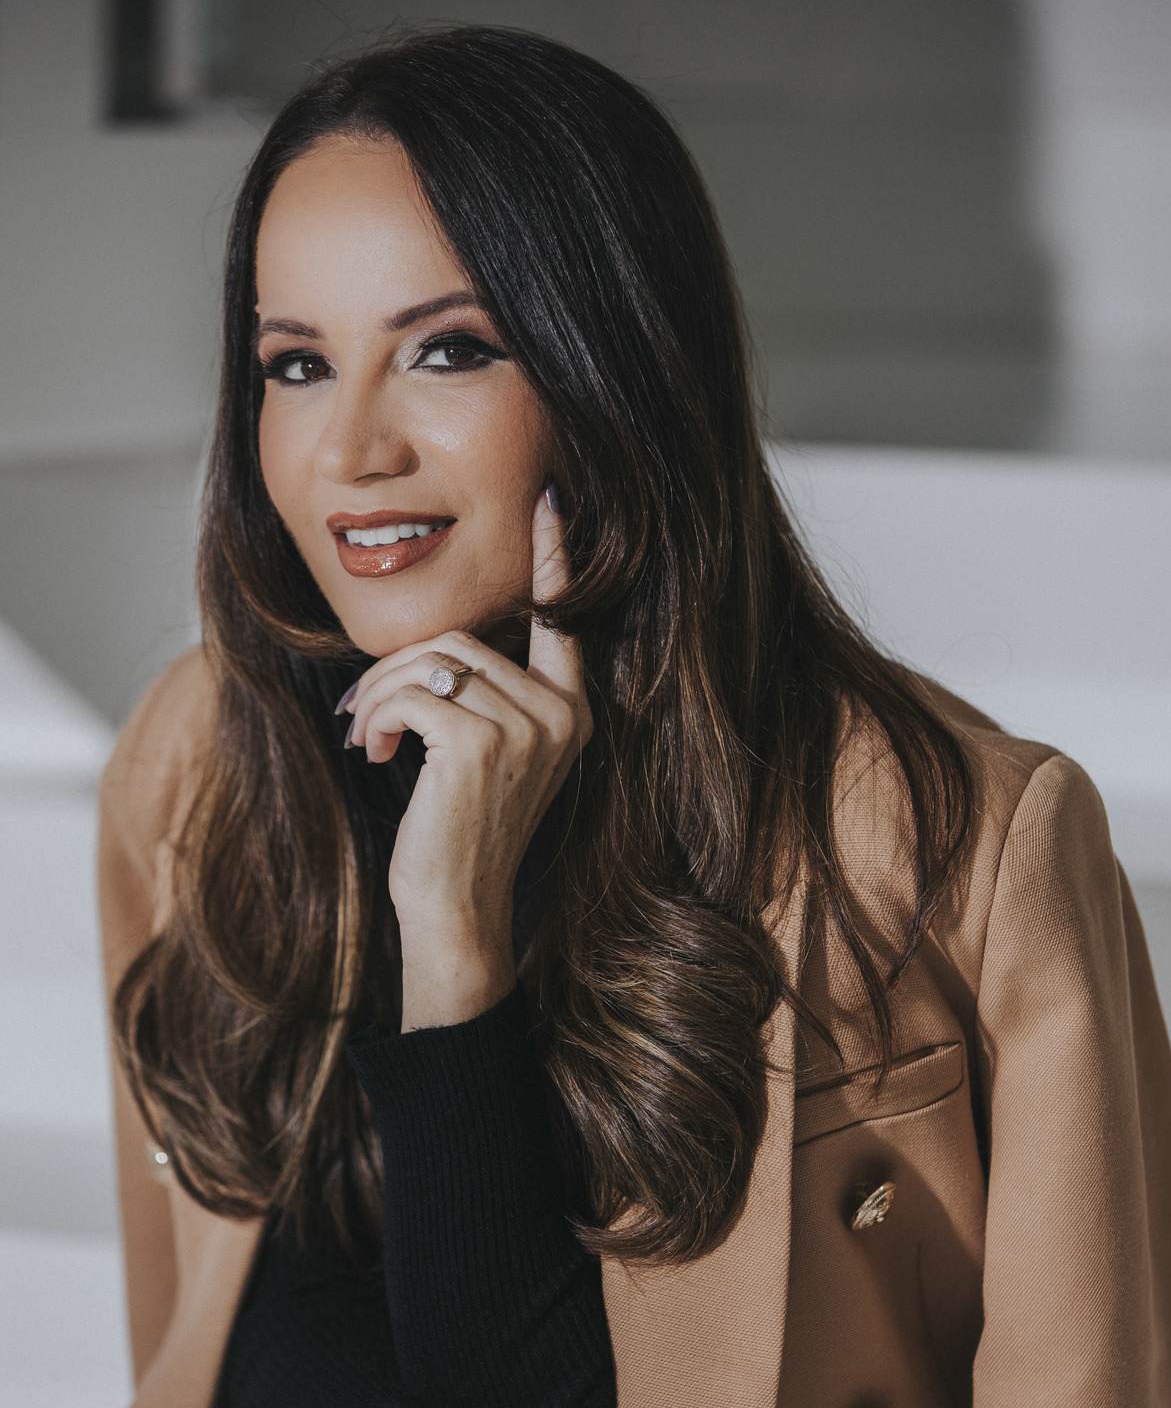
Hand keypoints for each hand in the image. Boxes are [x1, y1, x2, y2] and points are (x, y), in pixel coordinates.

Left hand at [340, 491, 590, 1029]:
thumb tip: (439, 641)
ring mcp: (528, 728)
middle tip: (361, 713)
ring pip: (431, 661)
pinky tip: (372, 751)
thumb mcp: (486, 756)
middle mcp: (562, 714)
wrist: (456, 909)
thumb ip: (486, 695)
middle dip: (396, 668)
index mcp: (573, 712)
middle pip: (463, 637)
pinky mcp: (481, 745)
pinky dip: (376, 714)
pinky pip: (410, 692)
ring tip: (364, 734)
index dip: (554, 558)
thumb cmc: (460, 834)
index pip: (561, 621)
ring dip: (378, 693)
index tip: (549, 498)